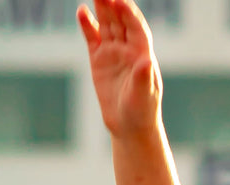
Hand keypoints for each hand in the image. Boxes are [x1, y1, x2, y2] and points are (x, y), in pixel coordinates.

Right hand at [77, 0, 161, 140]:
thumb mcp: (143, 97)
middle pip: (120, 20)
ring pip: (107, 24)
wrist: (129, 127)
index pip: (136, 28)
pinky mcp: (98, 59)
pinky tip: (82, 12)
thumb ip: (144, 78)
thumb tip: (146, 62)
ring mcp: (113, 52)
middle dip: (113, 4)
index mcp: (142, 54)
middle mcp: (128, 48)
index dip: (129, 14)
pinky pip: (92, 37)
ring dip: (101, 8)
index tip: (121, 2)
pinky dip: (87, 25)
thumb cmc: (142, 112)